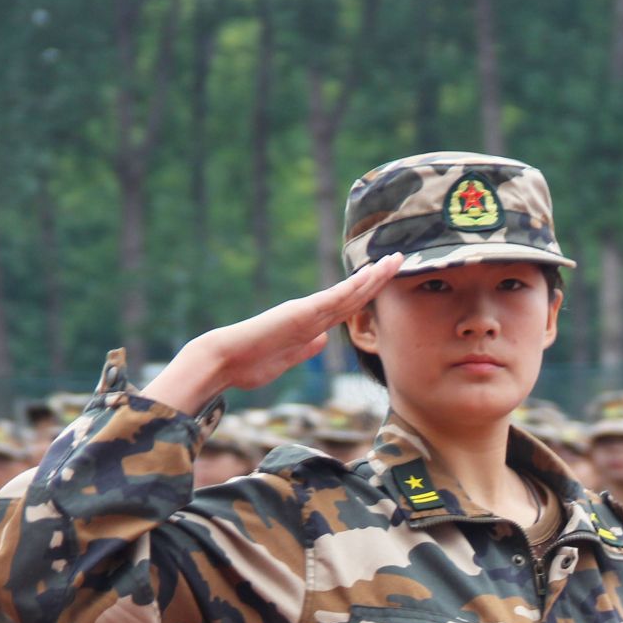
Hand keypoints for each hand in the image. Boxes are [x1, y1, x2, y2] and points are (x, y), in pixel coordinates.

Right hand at [147, 253, 405, 415]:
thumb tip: (323, 340)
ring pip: (348, 292)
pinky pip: (332, 299)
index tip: (385, 281)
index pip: (346, 308)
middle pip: (352, 295)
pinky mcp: (299, 314)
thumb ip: (306, 349)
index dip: (368, 294)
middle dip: (377, 278)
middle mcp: (311, 314)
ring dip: (372, 277)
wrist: (223, 359)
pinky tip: (370, 276)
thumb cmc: (248, 363)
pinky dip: (353, 287)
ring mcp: (306, 312)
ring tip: (394, 260)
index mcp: (309, 326)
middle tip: (399, 259)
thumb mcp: (287, 359)